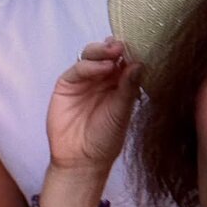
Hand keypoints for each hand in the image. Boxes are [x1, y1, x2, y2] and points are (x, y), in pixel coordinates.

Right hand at [46, 39, 141, 178]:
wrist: (81, 159)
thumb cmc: (106, 138)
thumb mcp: (122, 112)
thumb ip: (128, 88)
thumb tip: (139, 64)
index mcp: (119, 83)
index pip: (124, 61)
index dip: (130, 52)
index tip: (139, 46)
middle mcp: (102, 78)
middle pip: (107, 54)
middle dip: (114, 48)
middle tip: (123, 46)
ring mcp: (84, 80)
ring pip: (92, 56)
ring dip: (102, 51)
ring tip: (114, 53)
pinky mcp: (67, 84)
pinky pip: (78, 69)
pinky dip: (89, 65)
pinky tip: (102, 67)